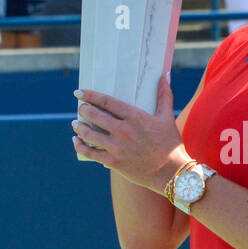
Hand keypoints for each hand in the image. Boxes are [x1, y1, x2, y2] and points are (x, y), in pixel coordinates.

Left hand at [71, 74, 188, 191]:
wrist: (171, 172)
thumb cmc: (170, 144)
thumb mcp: (167, 118)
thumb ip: (164, 96)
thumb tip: (164, 76)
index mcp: (135, 117)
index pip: (107, 102)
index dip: (90, 95)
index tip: (79, 92)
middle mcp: (123, 130)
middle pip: (95, 116)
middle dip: (83, 110)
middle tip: (80, 108)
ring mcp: (117, 147)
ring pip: (89, 134)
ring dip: (79, 127)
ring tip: (76, 123)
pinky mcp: (114, 162)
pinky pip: (91, 152)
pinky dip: (80, 145)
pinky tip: (76, 141)